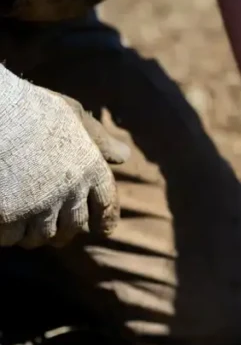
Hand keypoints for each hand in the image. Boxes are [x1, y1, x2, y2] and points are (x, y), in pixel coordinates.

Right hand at [0, 68, 128, 248]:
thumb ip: (98, 138)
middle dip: (65, 232)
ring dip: (34, 235)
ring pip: (41, 235)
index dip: (105, 219)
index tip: (103, 231)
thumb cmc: (30, 108)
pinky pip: (11, 236)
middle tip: (57, 235)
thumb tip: (124, 156)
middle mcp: (70, 193)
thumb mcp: (72, 114)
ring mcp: (39, 206)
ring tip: (26, 230)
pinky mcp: (9, 215)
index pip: (106, 204)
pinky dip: (7, 233)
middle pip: (73, 226)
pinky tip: (3, 225)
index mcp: (91, 169)